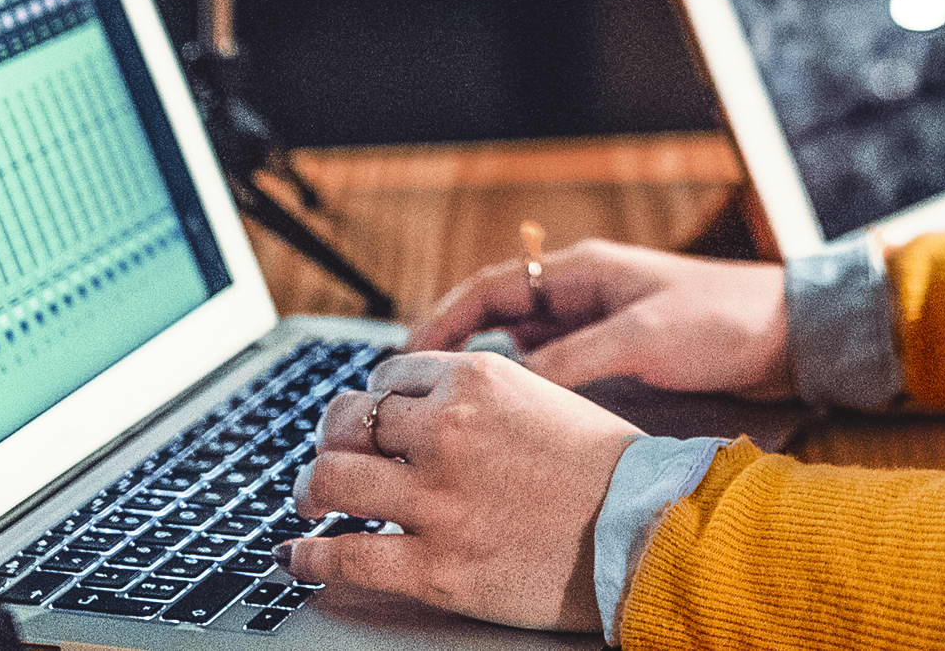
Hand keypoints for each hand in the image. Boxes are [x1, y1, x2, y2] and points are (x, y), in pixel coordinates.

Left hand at [284, 350, 636, 630]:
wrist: (648, 531)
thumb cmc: (610, 469)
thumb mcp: (544, 398)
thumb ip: (483, 399)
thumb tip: (430, 408)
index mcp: (476, 381)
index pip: (388, 379)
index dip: (372, 402)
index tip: (367, 421)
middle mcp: (447, 432)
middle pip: (347, 423)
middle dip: (330, 439)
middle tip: (326, 458)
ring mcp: (437, 500)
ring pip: (330, 482)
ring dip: (308, 491)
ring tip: (308, 501)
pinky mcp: (436, 566)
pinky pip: (344, 557)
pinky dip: (307, 557)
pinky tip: (297, 557)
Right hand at [411, 239, 792, 399]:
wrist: (789, 339)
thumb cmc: (723, 321)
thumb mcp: (639, 340)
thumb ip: (571, 362)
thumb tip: (505, 389)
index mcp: (582, 272)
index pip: (490, 288)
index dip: (442, 321)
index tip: (405, 358)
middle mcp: (583, 295)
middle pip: (498, 320)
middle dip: (455, 353)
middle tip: (415, 397)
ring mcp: (599, 326)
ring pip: (524, 351)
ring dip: (491, 378)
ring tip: (453, 419)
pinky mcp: (620, 357)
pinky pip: (556, 373)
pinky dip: (529, 394)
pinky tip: (514, 425)